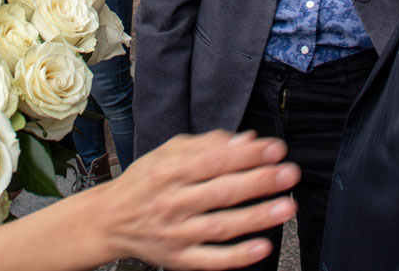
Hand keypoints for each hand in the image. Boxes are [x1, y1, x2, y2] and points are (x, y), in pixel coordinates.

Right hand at [90, 130, 299, 269]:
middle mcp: (172, 202)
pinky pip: (211, 260)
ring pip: (220, 226)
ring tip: (286, 206)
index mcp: (169, 171)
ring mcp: (176, 233)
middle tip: (290, 173)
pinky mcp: (178, 259)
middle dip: (260, 181)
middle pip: (221, 191)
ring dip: (256, 217)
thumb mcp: (167, 152)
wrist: (109, 221)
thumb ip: (207, 144)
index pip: (214, 160)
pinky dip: (237, 256)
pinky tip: (262, 247)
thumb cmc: (144, 182)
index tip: (275, 148)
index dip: (247, 155)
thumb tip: (247, 140)